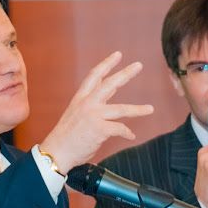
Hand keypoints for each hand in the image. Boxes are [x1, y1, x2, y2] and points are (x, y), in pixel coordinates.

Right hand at [40, 51, 153, 172]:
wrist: (57, 152)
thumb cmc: (66, 137)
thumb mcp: (75, 114)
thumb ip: (90, 105)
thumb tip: (108, 101)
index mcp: (80, 99)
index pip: (94, 76)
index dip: (106, 64)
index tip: (118, 55)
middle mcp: (87, 104)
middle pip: (110, 84)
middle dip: (126, 74)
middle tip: (139, 65)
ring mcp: (93, 115)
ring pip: (121, 109)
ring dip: (138, 110)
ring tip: (150, 109)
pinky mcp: (99, 129)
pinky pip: (120, 128)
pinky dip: (127, 133)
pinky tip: (131, 136)